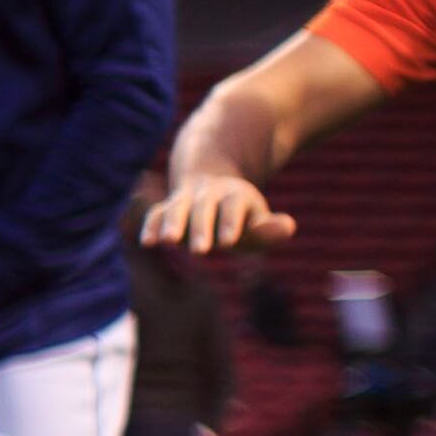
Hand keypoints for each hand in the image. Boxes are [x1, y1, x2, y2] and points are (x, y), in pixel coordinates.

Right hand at [141, 172, 293, 255]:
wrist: (207, 183)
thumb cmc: (238, 216)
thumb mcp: (258, 220)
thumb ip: (270, 229)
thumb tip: (288, 226)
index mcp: (234, 195)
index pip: (233, 208)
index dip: (231, 223)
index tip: (229, 242)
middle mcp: (206, 194)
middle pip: (203, 209)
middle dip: (201, 229)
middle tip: (202, 251)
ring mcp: (184, 200)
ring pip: (177, 209)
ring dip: (172, 224)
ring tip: (168, 242)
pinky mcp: (166, 208)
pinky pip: (157, 214)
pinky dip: (152, 226)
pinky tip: (148, 242)